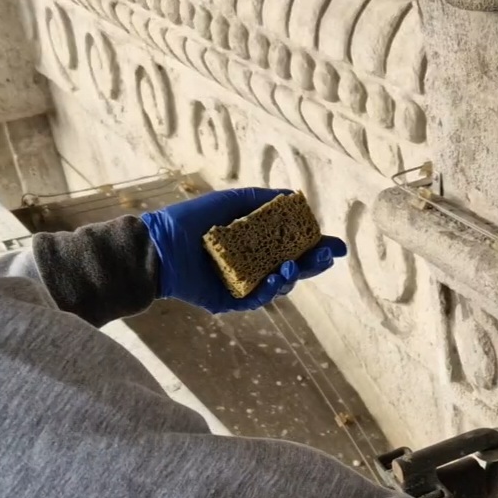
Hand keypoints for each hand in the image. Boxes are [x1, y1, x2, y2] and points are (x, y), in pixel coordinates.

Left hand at [140, 187, 347, 313]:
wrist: (160, 246)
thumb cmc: (191, 220)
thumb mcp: (231, 202)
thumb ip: (263, 200)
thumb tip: (294, 197)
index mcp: (257, 242)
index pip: (294, 245)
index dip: (317, 246)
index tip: (336, 246)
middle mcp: (254, 263)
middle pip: (294, 267)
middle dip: (313, 263)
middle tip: (326, 256)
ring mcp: (244, 283)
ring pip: (279, 286)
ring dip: (291, 277)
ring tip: (290, 268)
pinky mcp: (230, 301)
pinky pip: (256, 299)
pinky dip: (268, 291)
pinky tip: (274, 279)